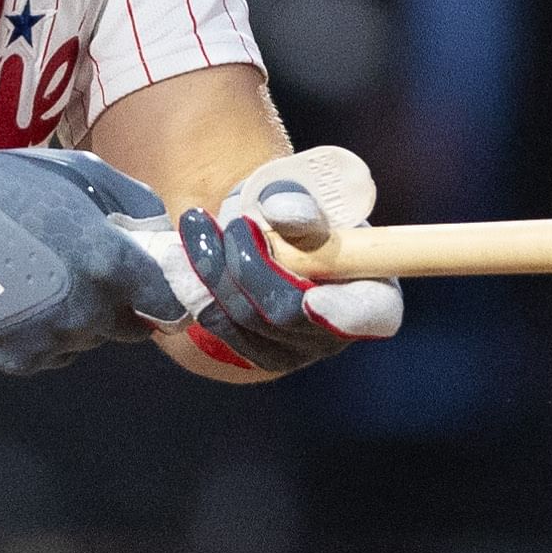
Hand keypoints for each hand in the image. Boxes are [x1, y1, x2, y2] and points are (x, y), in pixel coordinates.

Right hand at [0, 149, 184, 373]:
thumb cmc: (8, 187)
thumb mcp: (82, 173)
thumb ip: (135, 205)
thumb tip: (162, 234)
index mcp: (110, 264)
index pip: (172, 304)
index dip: (171, 294)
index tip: (159, 284)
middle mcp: (89, 311)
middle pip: (132, 326)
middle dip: (121, 302)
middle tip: (86, 267)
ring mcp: (53, 340)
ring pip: (90, 338)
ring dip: (82, 315)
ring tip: (42, 275)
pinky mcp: (20, 360)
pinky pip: (54, 350)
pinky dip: (46, 331)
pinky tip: (20, 296)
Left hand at [169, 149, 403, 379]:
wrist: (267, 235)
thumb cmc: (299, 214)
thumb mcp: (304, 198)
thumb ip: (298, 206)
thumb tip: (281, 214)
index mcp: (373, 293)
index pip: (369, 315)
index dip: (343, 313)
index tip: (311, 298)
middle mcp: (339, 332)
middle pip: (287, 314)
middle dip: (247, 264)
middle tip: (229, 219)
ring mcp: (298, 351)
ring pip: (245, 320)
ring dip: (211, 269)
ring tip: (195, 224)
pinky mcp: (258, 354)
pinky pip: (220, 327)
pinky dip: (196, 289)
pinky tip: (178, 256)